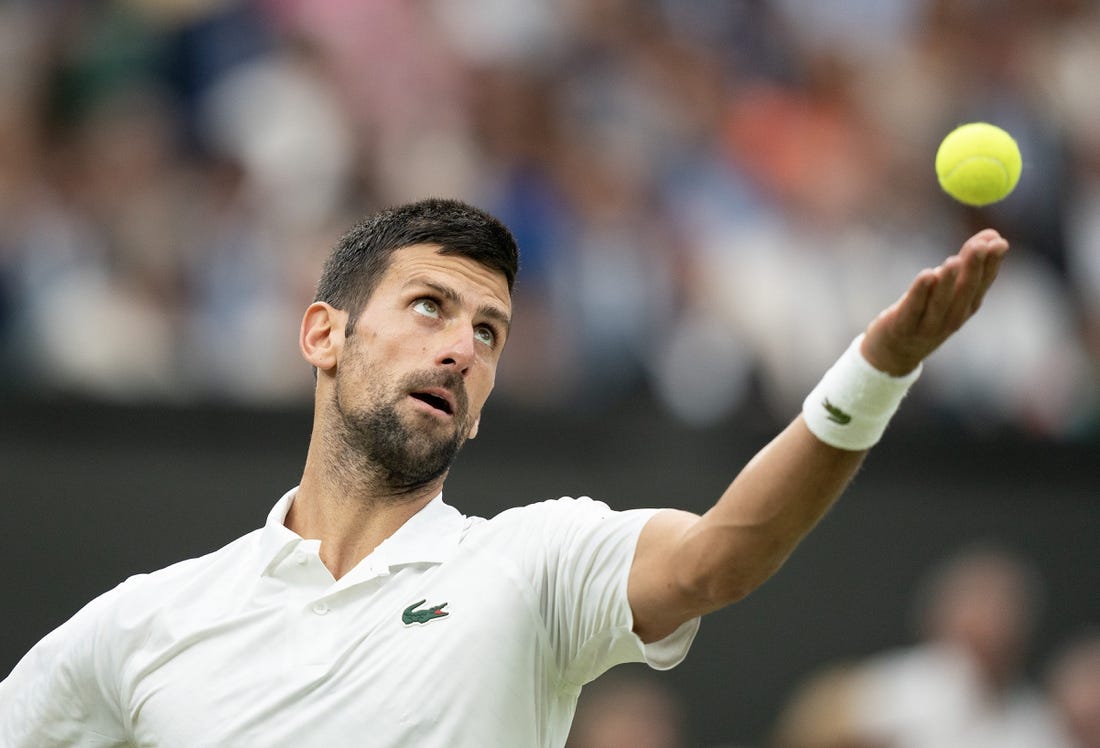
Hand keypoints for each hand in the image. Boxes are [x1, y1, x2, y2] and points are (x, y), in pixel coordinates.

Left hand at [861, 229, 1008, 375]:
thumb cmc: (926, 313)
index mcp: (966, 308)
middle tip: (980, 245)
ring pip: (941, 302)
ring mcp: (928, 325)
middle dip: (973, 267)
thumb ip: (967, 264)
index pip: (983, 283)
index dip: (992, 264)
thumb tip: (992, 233)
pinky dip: (920, 292)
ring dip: (949, 281)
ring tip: (954, 260)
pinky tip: (927, 275)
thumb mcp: (950, 291)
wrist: (895, 353)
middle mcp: (952, 318)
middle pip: (964, 292)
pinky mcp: (903, 326)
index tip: (999, 242)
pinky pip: (913, 308)